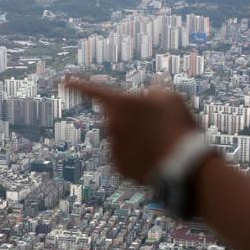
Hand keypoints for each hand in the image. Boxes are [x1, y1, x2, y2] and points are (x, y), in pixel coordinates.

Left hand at [64, 78, 196, 183]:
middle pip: (115, 118)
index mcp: (120, 104)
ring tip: (159, 144)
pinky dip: (135, 157)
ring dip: (134, 139)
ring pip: (120, 138)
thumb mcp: (171, 99)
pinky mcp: (117, 167)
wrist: (184, 167)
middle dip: (128, 120)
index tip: (65, 82)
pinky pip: (124, 157)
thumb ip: (156, 90)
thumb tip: (152, 87)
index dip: (79, 84)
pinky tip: (153, 158)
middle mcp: (110, 125)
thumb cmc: (178, 127)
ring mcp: (112, 147)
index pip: (93, 90)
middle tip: (153, 126)